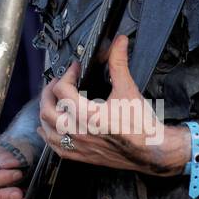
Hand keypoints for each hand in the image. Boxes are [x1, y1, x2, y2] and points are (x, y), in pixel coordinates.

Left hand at [36, 35, 186, 175]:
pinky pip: (57, 148)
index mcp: (89, 115)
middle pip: (48, 109)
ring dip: (46, 112)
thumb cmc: (142, 124)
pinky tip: (48, 128)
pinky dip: (49, 135)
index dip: (67, 74)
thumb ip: (119, 63)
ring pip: (48, 129)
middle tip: (58, 81)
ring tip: (52, 100)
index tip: (75, 69)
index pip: (62, 90)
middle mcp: (80, 132)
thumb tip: (119, 43)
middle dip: (49, 91)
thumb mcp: (128, 89)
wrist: (153, 150)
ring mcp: (79, 146)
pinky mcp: (83, 156)